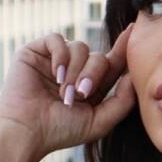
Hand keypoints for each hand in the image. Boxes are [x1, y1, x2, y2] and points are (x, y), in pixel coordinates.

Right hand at [0, 25, 137, 156]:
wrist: (27, 131)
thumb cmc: (60, 131)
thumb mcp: (100, 121)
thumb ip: (123, 101)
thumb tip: (134, 75)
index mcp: (90, 86)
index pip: (112, 63)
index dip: (123, 48)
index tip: (132, 31)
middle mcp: (74, 71)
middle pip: (99, 57)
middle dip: (93, 74)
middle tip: (81, 94)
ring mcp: (55, 60)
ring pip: (80, 47)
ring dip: (76, 70)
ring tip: (64, 92)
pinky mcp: (36, 52)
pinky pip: (58, 39)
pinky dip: (60, 55)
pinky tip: (56, 74)